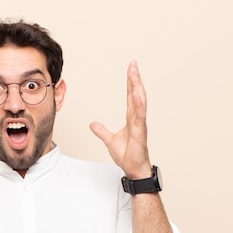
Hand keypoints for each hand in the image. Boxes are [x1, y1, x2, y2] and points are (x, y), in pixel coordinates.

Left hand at [89, 61, 152, 178]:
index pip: (130, 96)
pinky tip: (135, 92)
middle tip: (133, 63)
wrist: (133, 169)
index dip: (130, 82)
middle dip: (135, 78)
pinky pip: (139, 115)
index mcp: (132, 118)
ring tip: (134, 72)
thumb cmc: (127, 155)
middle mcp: (137, 118)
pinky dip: (138, 103)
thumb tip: (92, 124)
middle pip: (136, 93)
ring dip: (137, 86)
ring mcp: (140, 124)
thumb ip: (101, 131)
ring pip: (140, 100)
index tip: (130, 69)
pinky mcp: (140, 131)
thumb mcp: (109, 140)